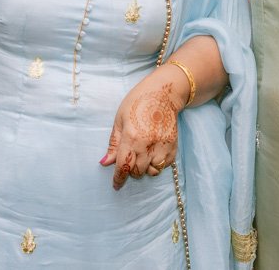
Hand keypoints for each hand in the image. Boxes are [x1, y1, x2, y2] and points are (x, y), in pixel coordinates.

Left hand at [101, 67, 180, 189]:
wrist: (164, 93)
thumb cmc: (138, 102)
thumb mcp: (120, 119)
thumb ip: (114, 143)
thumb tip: (104, 163)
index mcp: (131, 137)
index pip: (123, 166)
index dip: (118, 178)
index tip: (116, 185)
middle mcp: (147, 144)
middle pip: (137, 171)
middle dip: (131, 169)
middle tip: (130, 159)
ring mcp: (162, 146)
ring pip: (152, 171)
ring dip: (145, 168)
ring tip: (143, 156)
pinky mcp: (173, 146)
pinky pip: (164, 166)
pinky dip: (158, 164)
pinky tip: (153, 153)